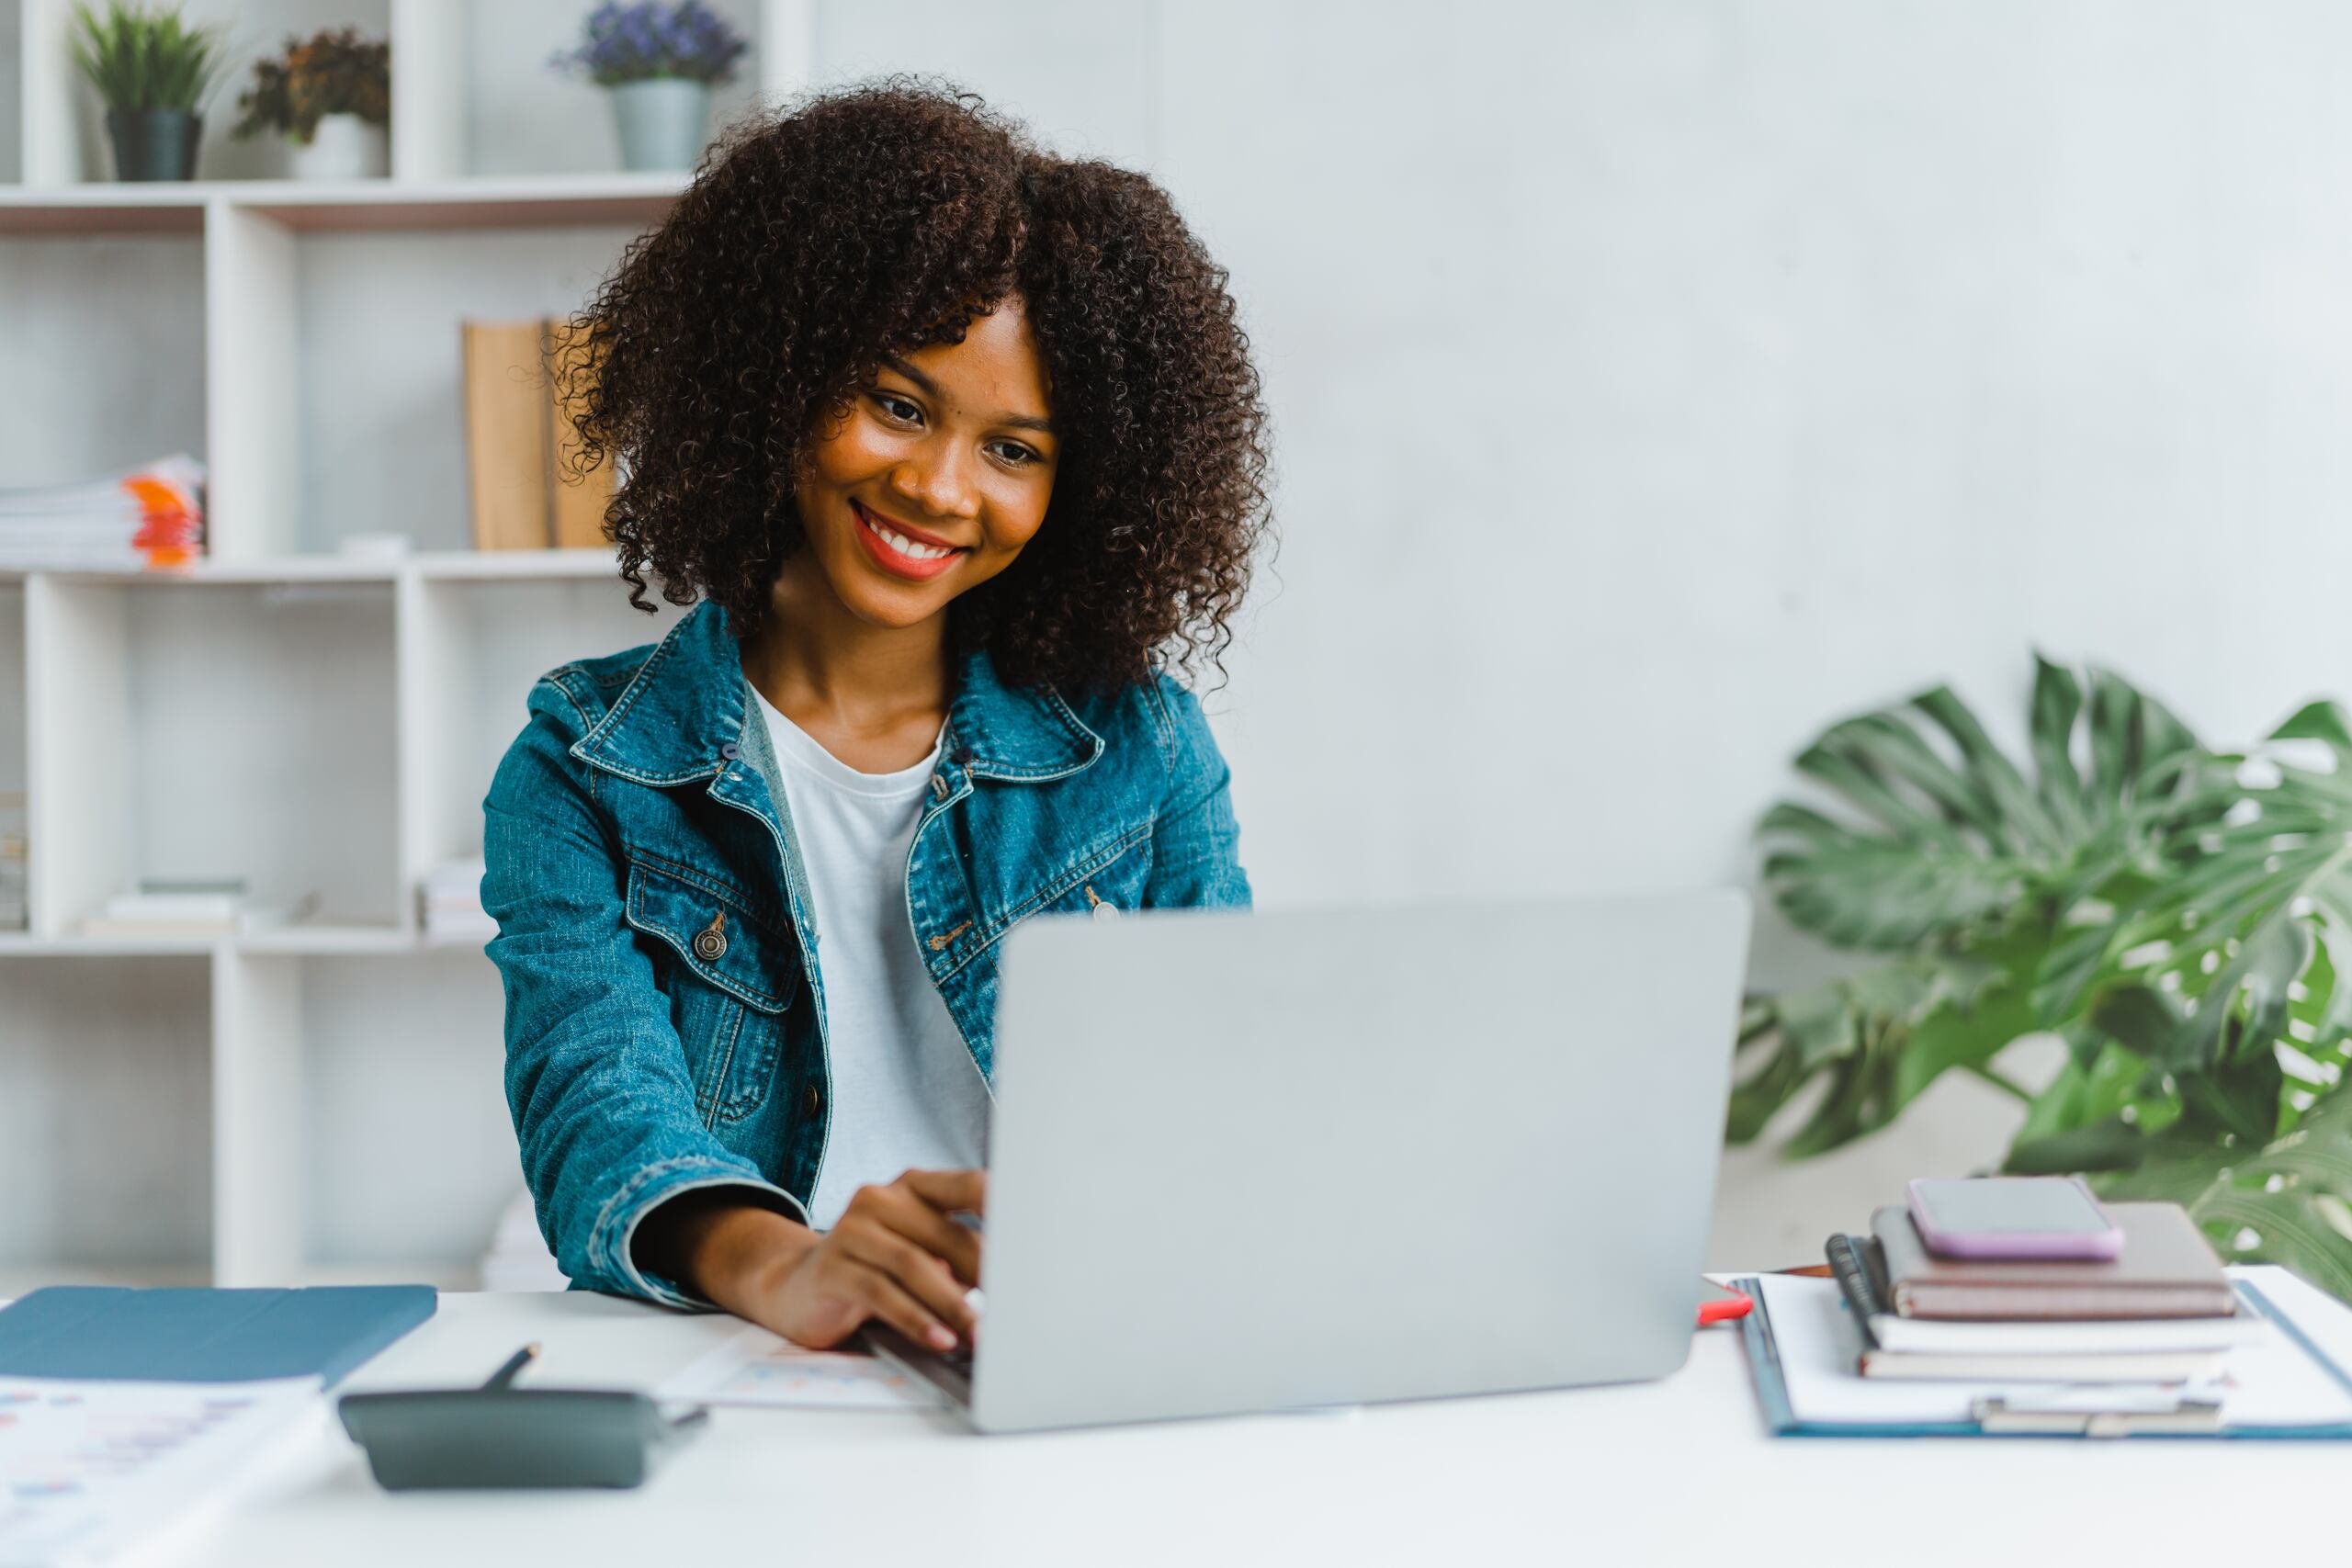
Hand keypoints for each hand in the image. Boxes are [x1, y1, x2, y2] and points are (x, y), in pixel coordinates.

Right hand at [679, 1169, 985, 1350]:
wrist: (796, 1286)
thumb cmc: (874, 1269)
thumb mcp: (918, 1253)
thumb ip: (956, 1255)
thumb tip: (1011, 1281)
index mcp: (912, 1187)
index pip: (967, 1186)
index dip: (1003, 1206)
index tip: (1034, 1234)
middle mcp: (882, 1199)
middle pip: (945, 1235)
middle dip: (983, 1277)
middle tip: (1011, 1310)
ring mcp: (852, 1230)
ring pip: (914, 1265)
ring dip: (951, 1305)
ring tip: (976, 1335)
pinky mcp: (832, 1266)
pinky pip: (882, 1293)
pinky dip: (916, 1319)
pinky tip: (938, 1339)